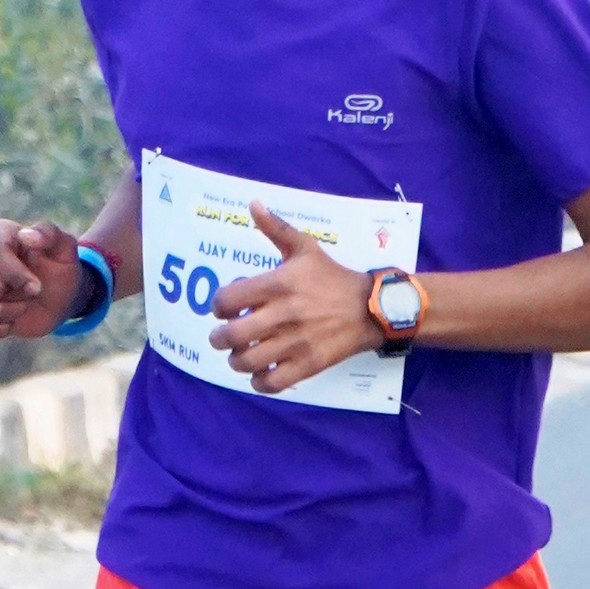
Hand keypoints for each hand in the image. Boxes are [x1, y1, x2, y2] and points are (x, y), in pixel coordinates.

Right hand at [0, 217, 88, 341]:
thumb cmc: (59, 268)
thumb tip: (25, 235)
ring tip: (23, 304)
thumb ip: (49, 234)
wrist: (56, 296)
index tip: (36, 287)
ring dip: (14, 314)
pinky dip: (1, 329)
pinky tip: (11, 320)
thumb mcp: (65, 249)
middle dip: (22, 297)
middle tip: (34, 291)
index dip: (16, 274)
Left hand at [207, 204, 383, 392]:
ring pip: (247, 362)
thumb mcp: (306, 248)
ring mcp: (295, 342)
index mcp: (278, 284)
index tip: (225, 309)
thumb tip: (252, 204)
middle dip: (219, 339)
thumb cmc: (332, 277)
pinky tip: (260, 373)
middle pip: (231, 336)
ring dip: (237, 361)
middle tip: (222, 337)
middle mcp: (283, 314)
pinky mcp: (308, 364)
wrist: (371, 308)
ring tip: (241, 355)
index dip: (218, 306)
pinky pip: (271, 383)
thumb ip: (276, 228)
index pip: (226, 300)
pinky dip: (259, 382)